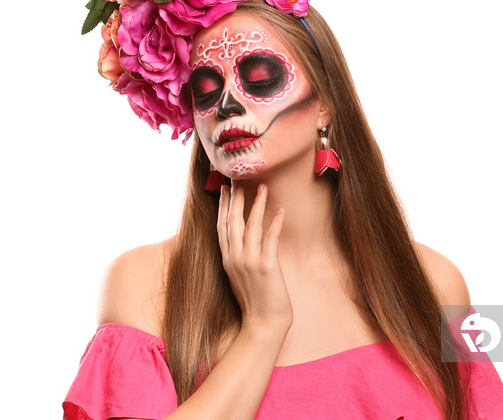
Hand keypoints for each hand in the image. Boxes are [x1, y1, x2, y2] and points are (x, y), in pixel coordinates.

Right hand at [218, 182, 292, 330]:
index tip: (224, 189)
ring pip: (251, 225)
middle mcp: (235, 258)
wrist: (263, 324)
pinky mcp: (266, 266)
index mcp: (227, 260)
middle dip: (236, 198)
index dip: (222, 206)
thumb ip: (240, 258)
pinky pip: (270, 238)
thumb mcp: (240, 277)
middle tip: (239, 178)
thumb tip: (245, 242)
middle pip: (232, 221)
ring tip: (262, 187)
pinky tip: (280, 210)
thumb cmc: (255, 302)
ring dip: (257, 204)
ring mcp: (249, 262)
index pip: (221, 227)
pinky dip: (275, 222)